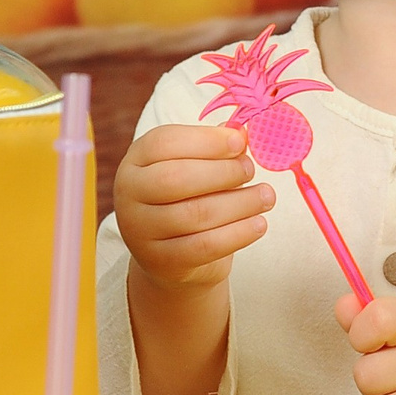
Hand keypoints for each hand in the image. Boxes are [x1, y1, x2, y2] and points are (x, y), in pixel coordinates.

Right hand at [115, 123, 272, 293]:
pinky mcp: (160, 260)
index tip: (240, 142)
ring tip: (266, 197)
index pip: (164, 143)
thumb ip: (214, 148)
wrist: (171, 255)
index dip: (206, 141)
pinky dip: (238, 234)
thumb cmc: (188, 197)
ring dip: (240, 203)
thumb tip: (241, 134)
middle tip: (251, 170)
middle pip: (176, 178)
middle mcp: (129, 193)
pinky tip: (259, 224)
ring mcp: (140, 230)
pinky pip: (204, 246)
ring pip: (195, 214)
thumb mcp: (193, 166)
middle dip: (223, 172)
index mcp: (136, 160)